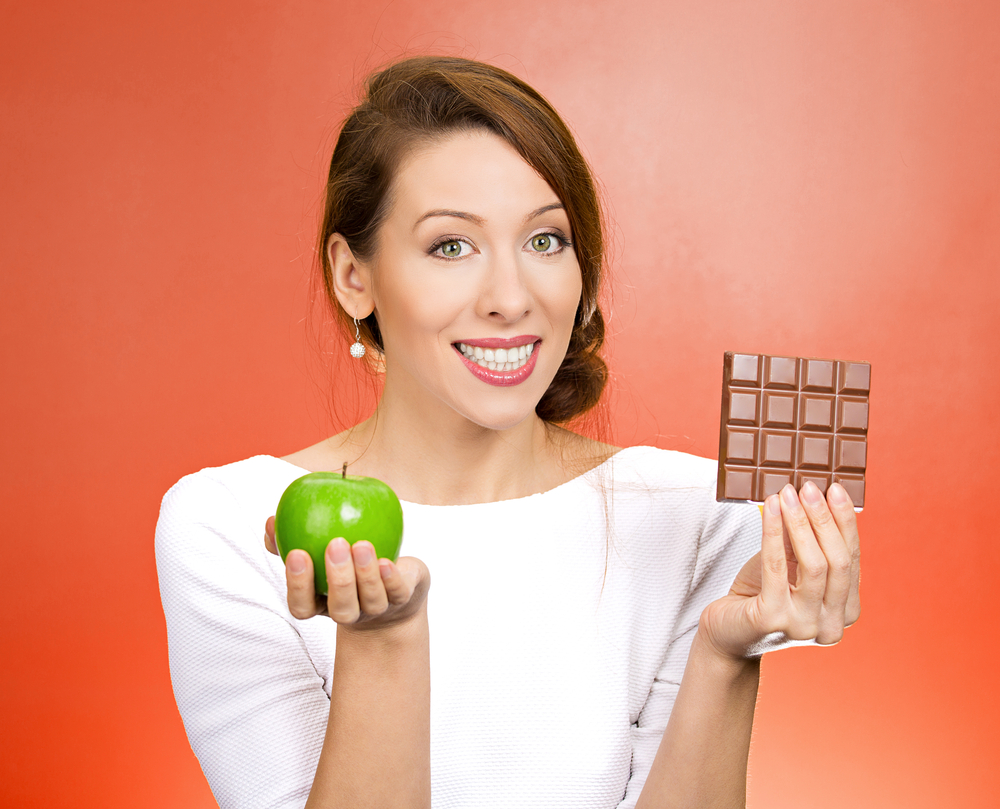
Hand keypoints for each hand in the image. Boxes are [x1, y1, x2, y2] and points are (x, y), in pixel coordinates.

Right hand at [264, 516, 429, 629]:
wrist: (397, 593)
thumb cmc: (349, 567)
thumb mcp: (318, 553)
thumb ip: (290, 538)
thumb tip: (270, 521)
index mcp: (323, 604)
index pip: (303, 606)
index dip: (298, 585)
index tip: (296, 553)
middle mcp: (350, 611)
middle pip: (341, 609)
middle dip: (338, 580)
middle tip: (336, 544)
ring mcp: (378, 609)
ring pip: (371, 601)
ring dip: (366, 574)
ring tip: (362, 545)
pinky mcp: (404, 599)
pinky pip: (398, 592)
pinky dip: (391, 578)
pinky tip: (386, 560)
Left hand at [698, 481, 860, 659]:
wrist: (726, 633)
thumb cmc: (760, 596)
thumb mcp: (790, 567)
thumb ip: (806, 542)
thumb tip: (812, 495)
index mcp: (845, 612)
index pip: (853, 559)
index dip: (845, 522)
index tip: (836, 488)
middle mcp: (831, 625)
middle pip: (838, 562)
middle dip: (825, 518)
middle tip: (810, 486)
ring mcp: (804, 626)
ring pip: (813, 565)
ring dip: (800, 523)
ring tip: (787, 493)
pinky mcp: (772, 620)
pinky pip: (776, 567)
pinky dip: (773, 532)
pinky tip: (768, 509)